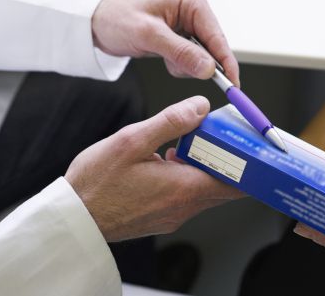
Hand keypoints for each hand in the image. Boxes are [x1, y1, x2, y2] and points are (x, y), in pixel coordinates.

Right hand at [65, 95, 241, 241]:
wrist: (71, 217)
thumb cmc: (95, 184)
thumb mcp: (132, 140)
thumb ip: (171, 122)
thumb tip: (200, 107)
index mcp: (183, 189)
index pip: (237, 182)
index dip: (250, 163)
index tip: (252, 144)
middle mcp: (183, 207)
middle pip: (224, 183)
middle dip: (228, 157)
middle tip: (220, 132)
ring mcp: (173, 214)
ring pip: (205, 187)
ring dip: (205, 164)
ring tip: (192, 140)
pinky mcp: (162, 215)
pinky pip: (187, 193)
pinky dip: (188, 174)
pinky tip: (170, 157)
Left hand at [91, 0, 238, 83]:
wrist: (95, 21)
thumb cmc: (117, 17)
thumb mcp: (148, 35)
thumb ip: (180, 52)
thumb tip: (208, 69)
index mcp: (192, 0)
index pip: (217, 36)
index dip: (226, 62)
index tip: (233, 85)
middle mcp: (194, 9)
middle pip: (213, 47)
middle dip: (196, 63)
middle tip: (173, 64)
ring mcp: (189, 22)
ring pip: (203, 56)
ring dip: (184, 64)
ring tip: (161, 55)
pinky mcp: (182, 35)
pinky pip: (192, 58)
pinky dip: (179, 64)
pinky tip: (162, 56)